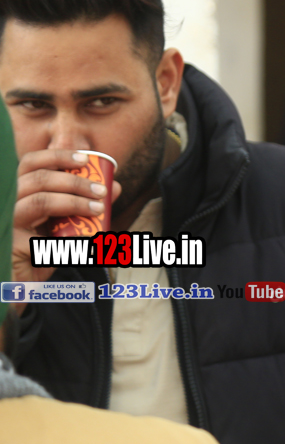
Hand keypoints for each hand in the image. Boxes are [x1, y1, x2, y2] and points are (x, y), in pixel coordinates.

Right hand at [12, 149, 122, 289]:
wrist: (17, 287)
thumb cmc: (39, 254)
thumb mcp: (64, 226)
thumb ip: (85, 205)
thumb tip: (114, 186)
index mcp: (17, 193)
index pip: (30, 164)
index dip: (56, 156)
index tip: (85, 159)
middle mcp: (7, 202)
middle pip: (38, 178)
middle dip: (75, 181)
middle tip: (101, 191)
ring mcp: (5, 221)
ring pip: (40, 200)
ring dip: (75, 201)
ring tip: (98, 208)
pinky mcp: (9, 242)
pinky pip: (43, 236)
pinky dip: (68, 239)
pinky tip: (84, 245)